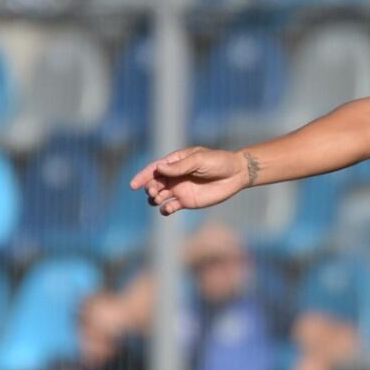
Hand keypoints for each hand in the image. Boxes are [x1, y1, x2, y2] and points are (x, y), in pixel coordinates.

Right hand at [129, 146, 251, 215]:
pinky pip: (169, 207)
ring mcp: (179, 189)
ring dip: (154, 198)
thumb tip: (160, 169)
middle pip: (154, 183)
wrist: (236, 174)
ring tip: (159, 198)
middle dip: (149, 187)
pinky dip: (165, 209)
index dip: (142, 176)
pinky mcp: (186, 201)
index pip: (154, 169)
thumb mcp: (199, 160)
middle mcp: (174, 176)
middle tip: (154, 191)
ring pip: (158, 196)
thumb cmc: (218, 162)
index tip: (133, 185)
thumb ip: (180, 166)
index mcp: (175, 162)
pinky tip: (168, 209)